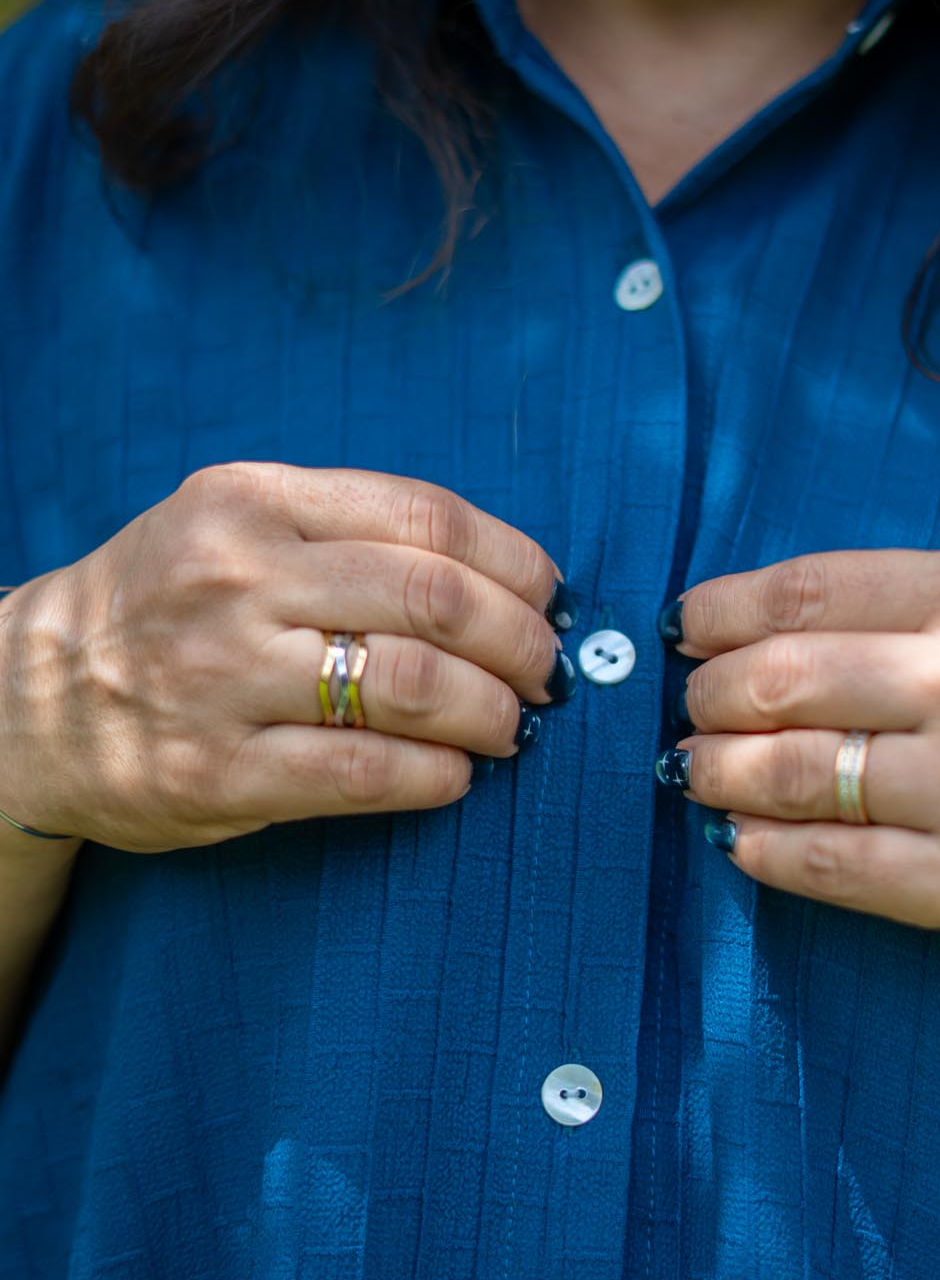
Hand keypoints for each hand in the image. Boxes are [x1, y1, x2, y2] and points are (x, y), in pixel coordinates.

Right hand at [0, 462, 569, 852]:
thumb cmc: (163, 605)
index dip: (514, 563)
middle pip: (435, 600)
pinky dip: (436, 776)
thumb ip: (346, 532)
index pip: (425, 518)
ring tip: (510, 726)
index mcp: (251, 503)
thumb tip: (504, 574)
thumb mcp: (231, 525)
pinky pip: (363, 773)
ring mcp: (222, 678)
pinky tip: (454, 774)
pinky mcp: (215, 772)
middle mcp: (237, 580)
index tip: (548, 596)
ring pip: (410, 687)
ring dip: (491, 711)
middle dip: (520, 642)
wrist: (26, 698)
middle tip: (545, 673)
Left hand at [667, 549, 939, 965]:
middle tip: (694, 711)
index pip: (805, 591)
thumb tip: (753, 625)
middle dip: (707, 697)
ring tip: (699, 772)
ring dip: (714, 773)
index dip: (719, 612)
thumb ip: (903, 606)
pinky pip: (826, 866)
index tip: (687, 630)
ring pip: (787, 775)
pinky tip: (740, 840)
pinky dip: (759, 851)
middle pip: (778, 680)